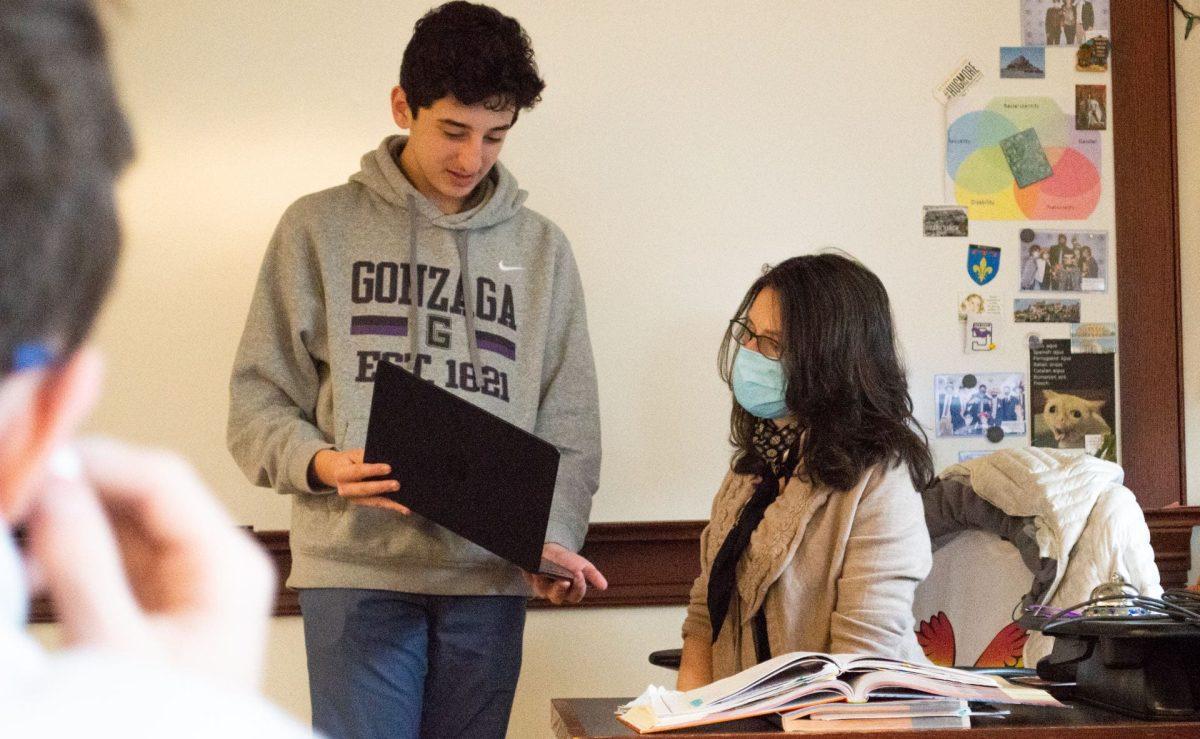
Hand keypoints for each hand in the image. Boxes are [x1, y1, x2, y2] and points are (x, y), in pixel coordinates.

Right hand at [22, 438, 275, 688]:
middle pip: (136, 495)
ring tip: (12, 539)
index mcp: (225, 566)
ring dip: (59, 521)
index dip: (94, 461)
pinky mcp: (151, 605)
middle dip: (70, 488)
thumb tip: (54, 488)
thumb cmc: (167, 725)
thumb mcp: (117, 652)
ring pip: (115, 523)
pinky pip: (104, 558)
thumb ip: (84, 567)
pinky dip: (60, 556)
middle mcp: (211, 562)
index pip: (161, 480)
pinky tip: (25, 573)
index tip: (29, 462)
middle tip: (10, 493)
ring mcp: (182, 582)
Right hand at [311, 448, 409, 514]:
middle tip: (397, 485)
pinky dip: (392, 507)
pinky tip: (404, 509)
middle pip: (364, 490)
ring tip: (404, 505)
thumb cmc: (349, 460)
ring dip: (390, 503)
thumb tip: (385, 460)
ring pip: (373, 501)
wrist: (335, 471)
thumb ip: (365, 457)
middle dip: (381, 487)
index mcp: (341, 474)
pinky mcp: (362, 503)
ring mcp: (353, 499)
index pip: (358, 471)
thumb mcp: (353, 455)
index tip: (388, 468)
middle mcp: (345, 489)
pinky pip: (378, 505)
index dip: (373, 470)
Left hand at [522, 542, 606, 604]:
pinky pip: (534, 584)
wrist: (551, 549)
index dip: (578, 588)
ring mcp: (544, 588)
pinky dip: (537, 577)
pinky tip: (539, 572)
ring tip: (549, 575)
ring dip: (545, 583)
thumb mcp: (583, 565)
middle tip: (564, 581)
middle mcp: (556, 592)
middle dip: (561, 590)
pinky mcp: (533, 583)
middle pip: (558, 598)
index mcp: (570, 590)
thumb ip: (593, 575)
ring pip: (544, 592)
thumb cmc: (567, 560)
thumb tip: (604, 586)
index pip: (576, 595)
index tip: (579, 575)